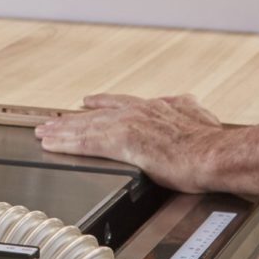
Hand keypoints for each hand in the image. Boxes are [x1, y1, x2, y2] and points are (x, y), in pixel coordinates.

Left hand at [34, 93, 222, 189]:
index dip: (100, 104)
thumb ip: (189, 110)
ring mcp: (128, 125)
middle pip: (96, 115)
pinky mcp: (122, 142)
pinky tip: (52, 145)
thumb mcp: (202, 117)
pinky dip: (66, 143)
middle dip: (72, 120)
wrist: (215, 154)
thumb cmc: (212, 143)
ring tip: (43, 134)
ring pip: (86, 127)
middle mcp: (138, 112)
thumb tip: (191, 103)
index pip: (121, 103)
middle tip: (50, 124)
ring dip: (62, 131)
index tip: (86, 103)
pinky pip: (86, 143)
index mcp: (157, 107)